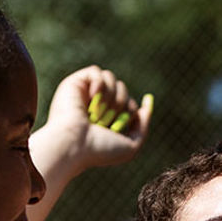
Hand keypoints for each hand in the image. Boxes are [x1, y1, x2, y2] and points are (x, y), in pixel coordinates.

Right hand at [34, 65, 153, 180]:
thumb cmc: (99, 149)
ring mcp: (84, 93)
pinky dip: (99, 84)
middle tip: (106, 122)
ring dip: (111, 96)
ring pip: (111, 79)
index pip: (129, 104)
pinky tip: (92, 97)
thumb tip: (148, 101)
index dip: (130, 111)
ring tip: (97, 112)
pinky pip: (96, 71)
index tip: (120, 124)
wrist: (73, 145)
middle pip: (123, 90)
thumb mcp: (130, 145)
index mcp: (108, 119)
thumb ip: (143, 125)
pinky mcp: (74, 83)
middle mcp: (96, 104)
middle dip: (120, 105)